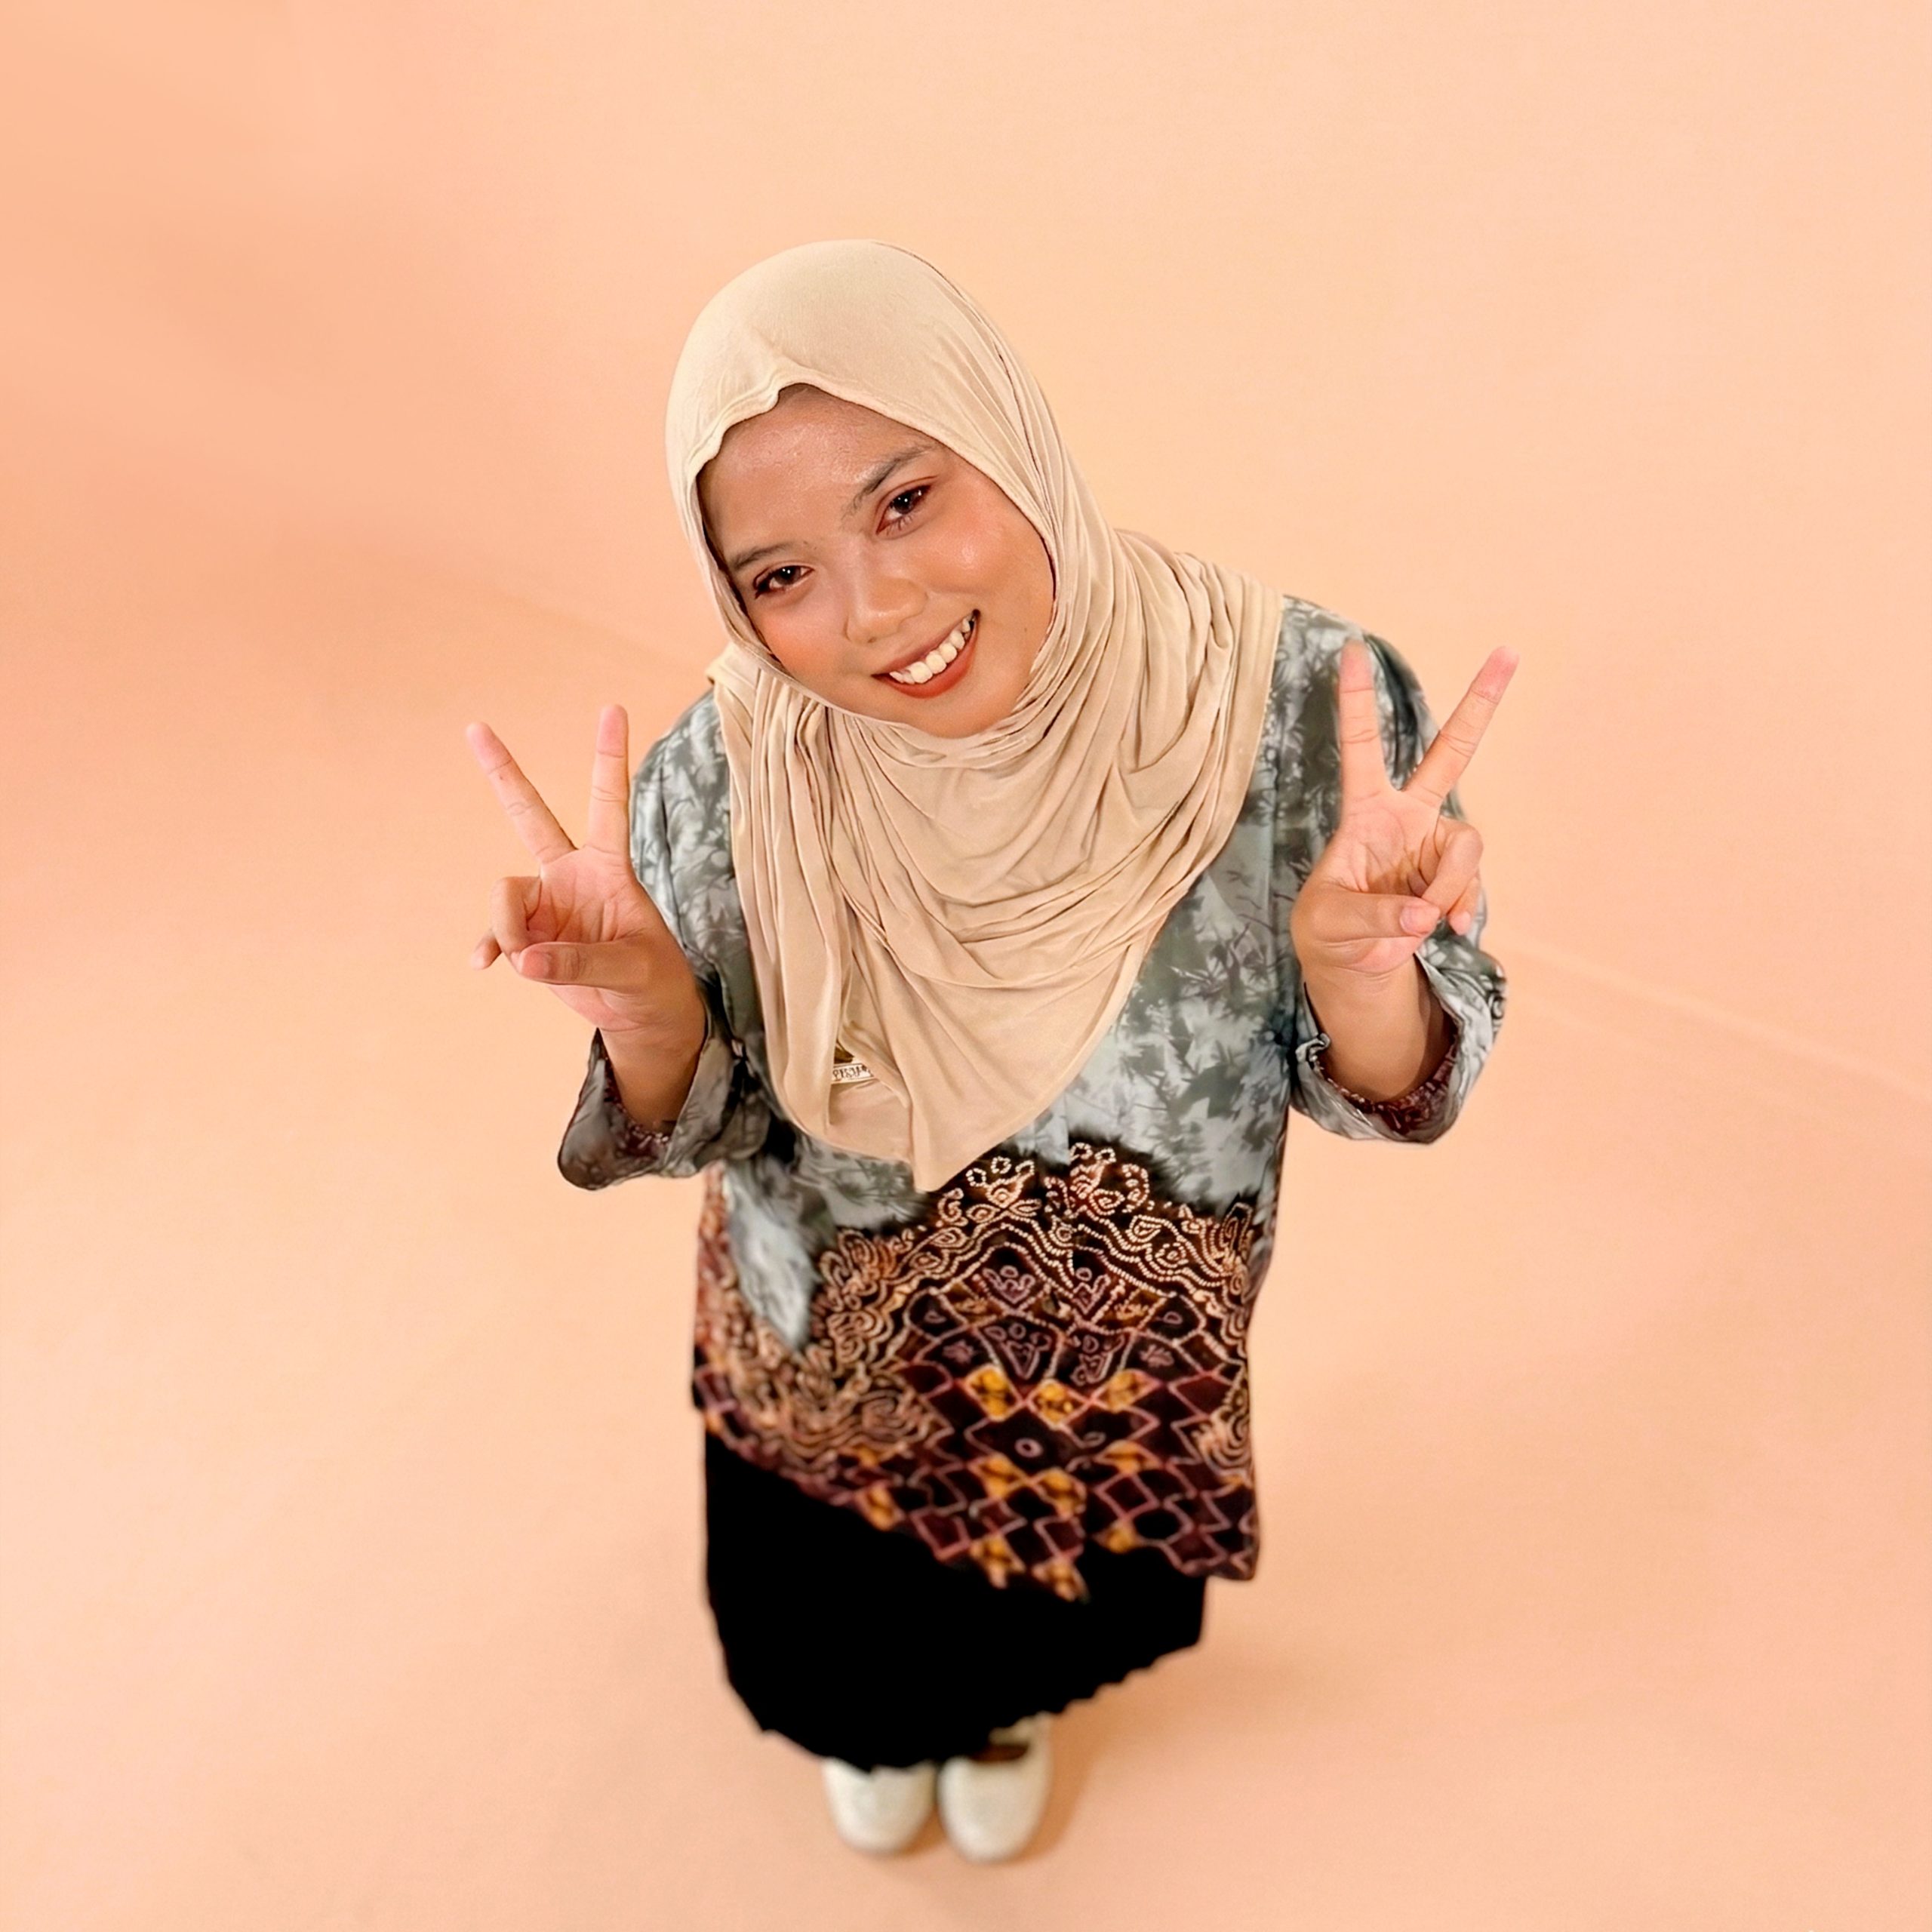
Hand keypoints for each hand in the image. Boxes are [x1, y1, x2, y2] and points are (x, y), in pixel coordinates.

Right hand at [465, 704, 704, 1044]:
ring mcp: (547, 903)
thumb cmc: (654, 983)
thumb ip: (580, 962)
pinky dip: (492, 947)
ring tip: (535, 965)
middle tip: (475, 727)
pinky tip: (484, 964)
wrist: (642, 1016)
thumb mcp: (632, 970)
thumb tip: (526, 959)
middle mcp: (572, 875)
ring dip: (512, 932)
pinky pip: (497, 933)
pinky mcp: (530, 935)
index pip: (609, 803)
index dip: (608, 757)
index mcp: (609, 867)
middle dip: (504, 773)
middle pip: (531, 815)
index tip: (614, 708)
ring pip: (506, 896)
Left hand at [1289, 637, 1517, 983]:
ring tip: (1417, 917)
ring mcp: (1436, 843)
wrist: (1353, 962)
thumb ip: (1373, 916)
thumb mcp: (1330, 923)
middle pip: (1451, 752)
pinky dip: (1460, 907)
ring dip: (1446, 887)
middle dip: (1480, 704)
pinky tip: (1443, 928)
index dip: (1356, 700)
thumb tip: (1425, 915)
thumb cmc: (1328, 929)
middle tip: (1509, 652)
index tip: (1351, 649)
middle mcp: (1407, 816)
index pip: (1361, 747)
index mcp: (1365, 811)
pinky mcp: (1455, 874)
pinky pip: (1473, 883)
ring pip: (1467, 845)